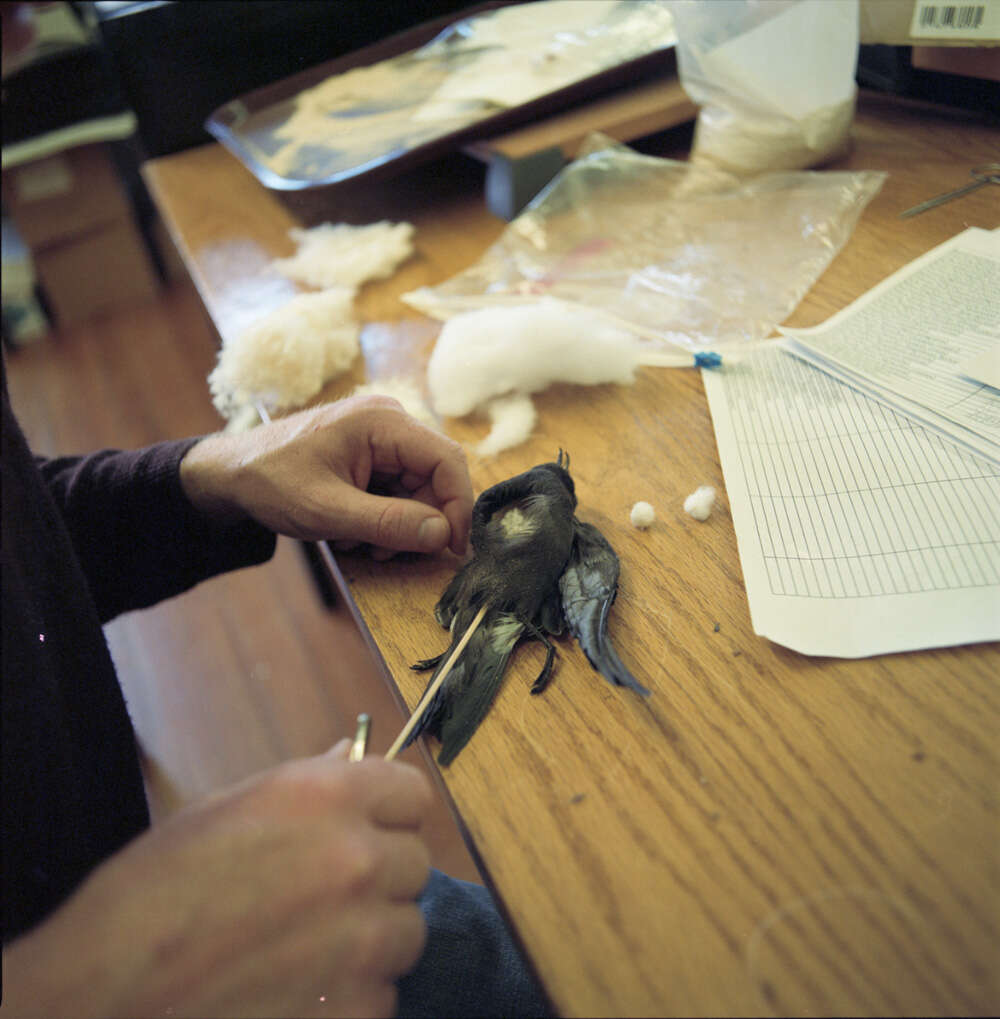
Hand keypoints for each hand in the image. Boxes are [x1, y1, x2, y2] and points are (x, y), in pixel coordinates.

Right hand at [3, 743, 432, 1017]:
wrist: (105, 998)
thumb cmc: (153, 893)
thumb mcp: (227, 811)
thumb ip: (309, 783)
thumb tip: (353, 759)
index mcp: (328, 798)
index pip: (413, 794)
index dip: (391, 813)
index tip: (372, 829)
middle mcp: (358, 861)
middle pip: (414, 863)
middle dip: (379, 878)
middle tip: (324, 899)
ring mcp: (363, 942)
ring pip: (406, 932)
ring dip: (370, 941)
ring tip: (307, 952)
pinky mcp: (357, 1010)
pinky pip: (383, 994)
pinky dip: (352, 998)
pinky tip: (298, 995)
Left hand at [181, 395, 472, 557]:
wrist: (229, 474)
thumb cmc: (270, 482)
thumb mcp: (328, 511)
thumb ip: (387, 524)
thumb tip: (441, 535)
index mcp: (382, 421)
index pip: (447, 460)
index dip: (458, 506)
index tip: (452, 548)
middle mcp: (389, 422)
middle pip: (434, 478)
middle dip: (417, 522)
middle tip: (386, 552)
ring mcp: (381, 438)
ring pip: (418, 490)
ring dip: (395, 525)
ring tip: (354, 538)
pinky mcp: (372, 455)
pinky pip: (398, 492)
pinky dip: (382, 518)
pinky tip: (350, 529)